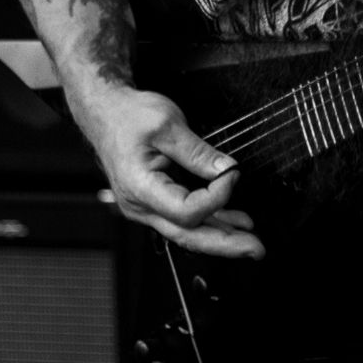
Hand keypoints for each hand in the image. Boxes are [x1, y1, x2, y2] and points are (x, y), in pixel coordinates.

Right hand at [80, 83, 263, 258]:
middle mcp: (140, 205)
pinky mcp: (156, 201)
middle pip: (187, 234)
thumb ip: (198, 152)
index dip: (217, 197)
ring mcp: (147, 207)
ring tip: (251, 242)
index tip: (233, 175)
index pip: (186, 210)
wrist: (106, 114)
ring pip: (188, 231)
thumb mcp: (167, 125)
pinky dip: (210, 222)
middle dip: (225, 244)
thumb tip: (227, 170)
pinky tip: (234, 223)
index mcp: (140, 187)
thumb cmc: (128, 117)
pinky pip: (185, 218)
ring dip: (222, 238)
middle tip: (256, 248)